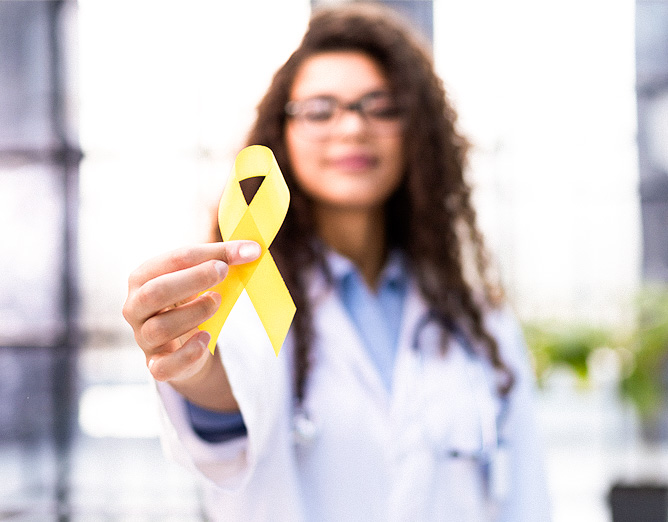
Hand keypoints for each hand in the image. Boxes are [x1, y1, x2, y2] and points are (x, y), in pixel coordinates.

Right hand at [122, 241, 260, 407]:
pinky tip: (206, 339)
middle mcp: (136, 306)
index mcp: (144, 276)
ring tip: (217, 301)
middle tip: (224, 271)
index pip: (173, 259)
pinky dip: (186, 354)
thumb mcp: (200, 278)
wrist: (182, 342)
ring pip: (159, 328)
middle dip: (194, 279)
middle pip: (155, 292)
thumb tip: (252, 250)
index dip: (211, 253)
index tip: (246, 252)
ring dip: (194, 313)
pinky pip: (162, 366)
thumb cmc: (189, 300)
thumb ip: (222, 260)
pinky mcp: (155, 364)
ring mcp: (143, 337)